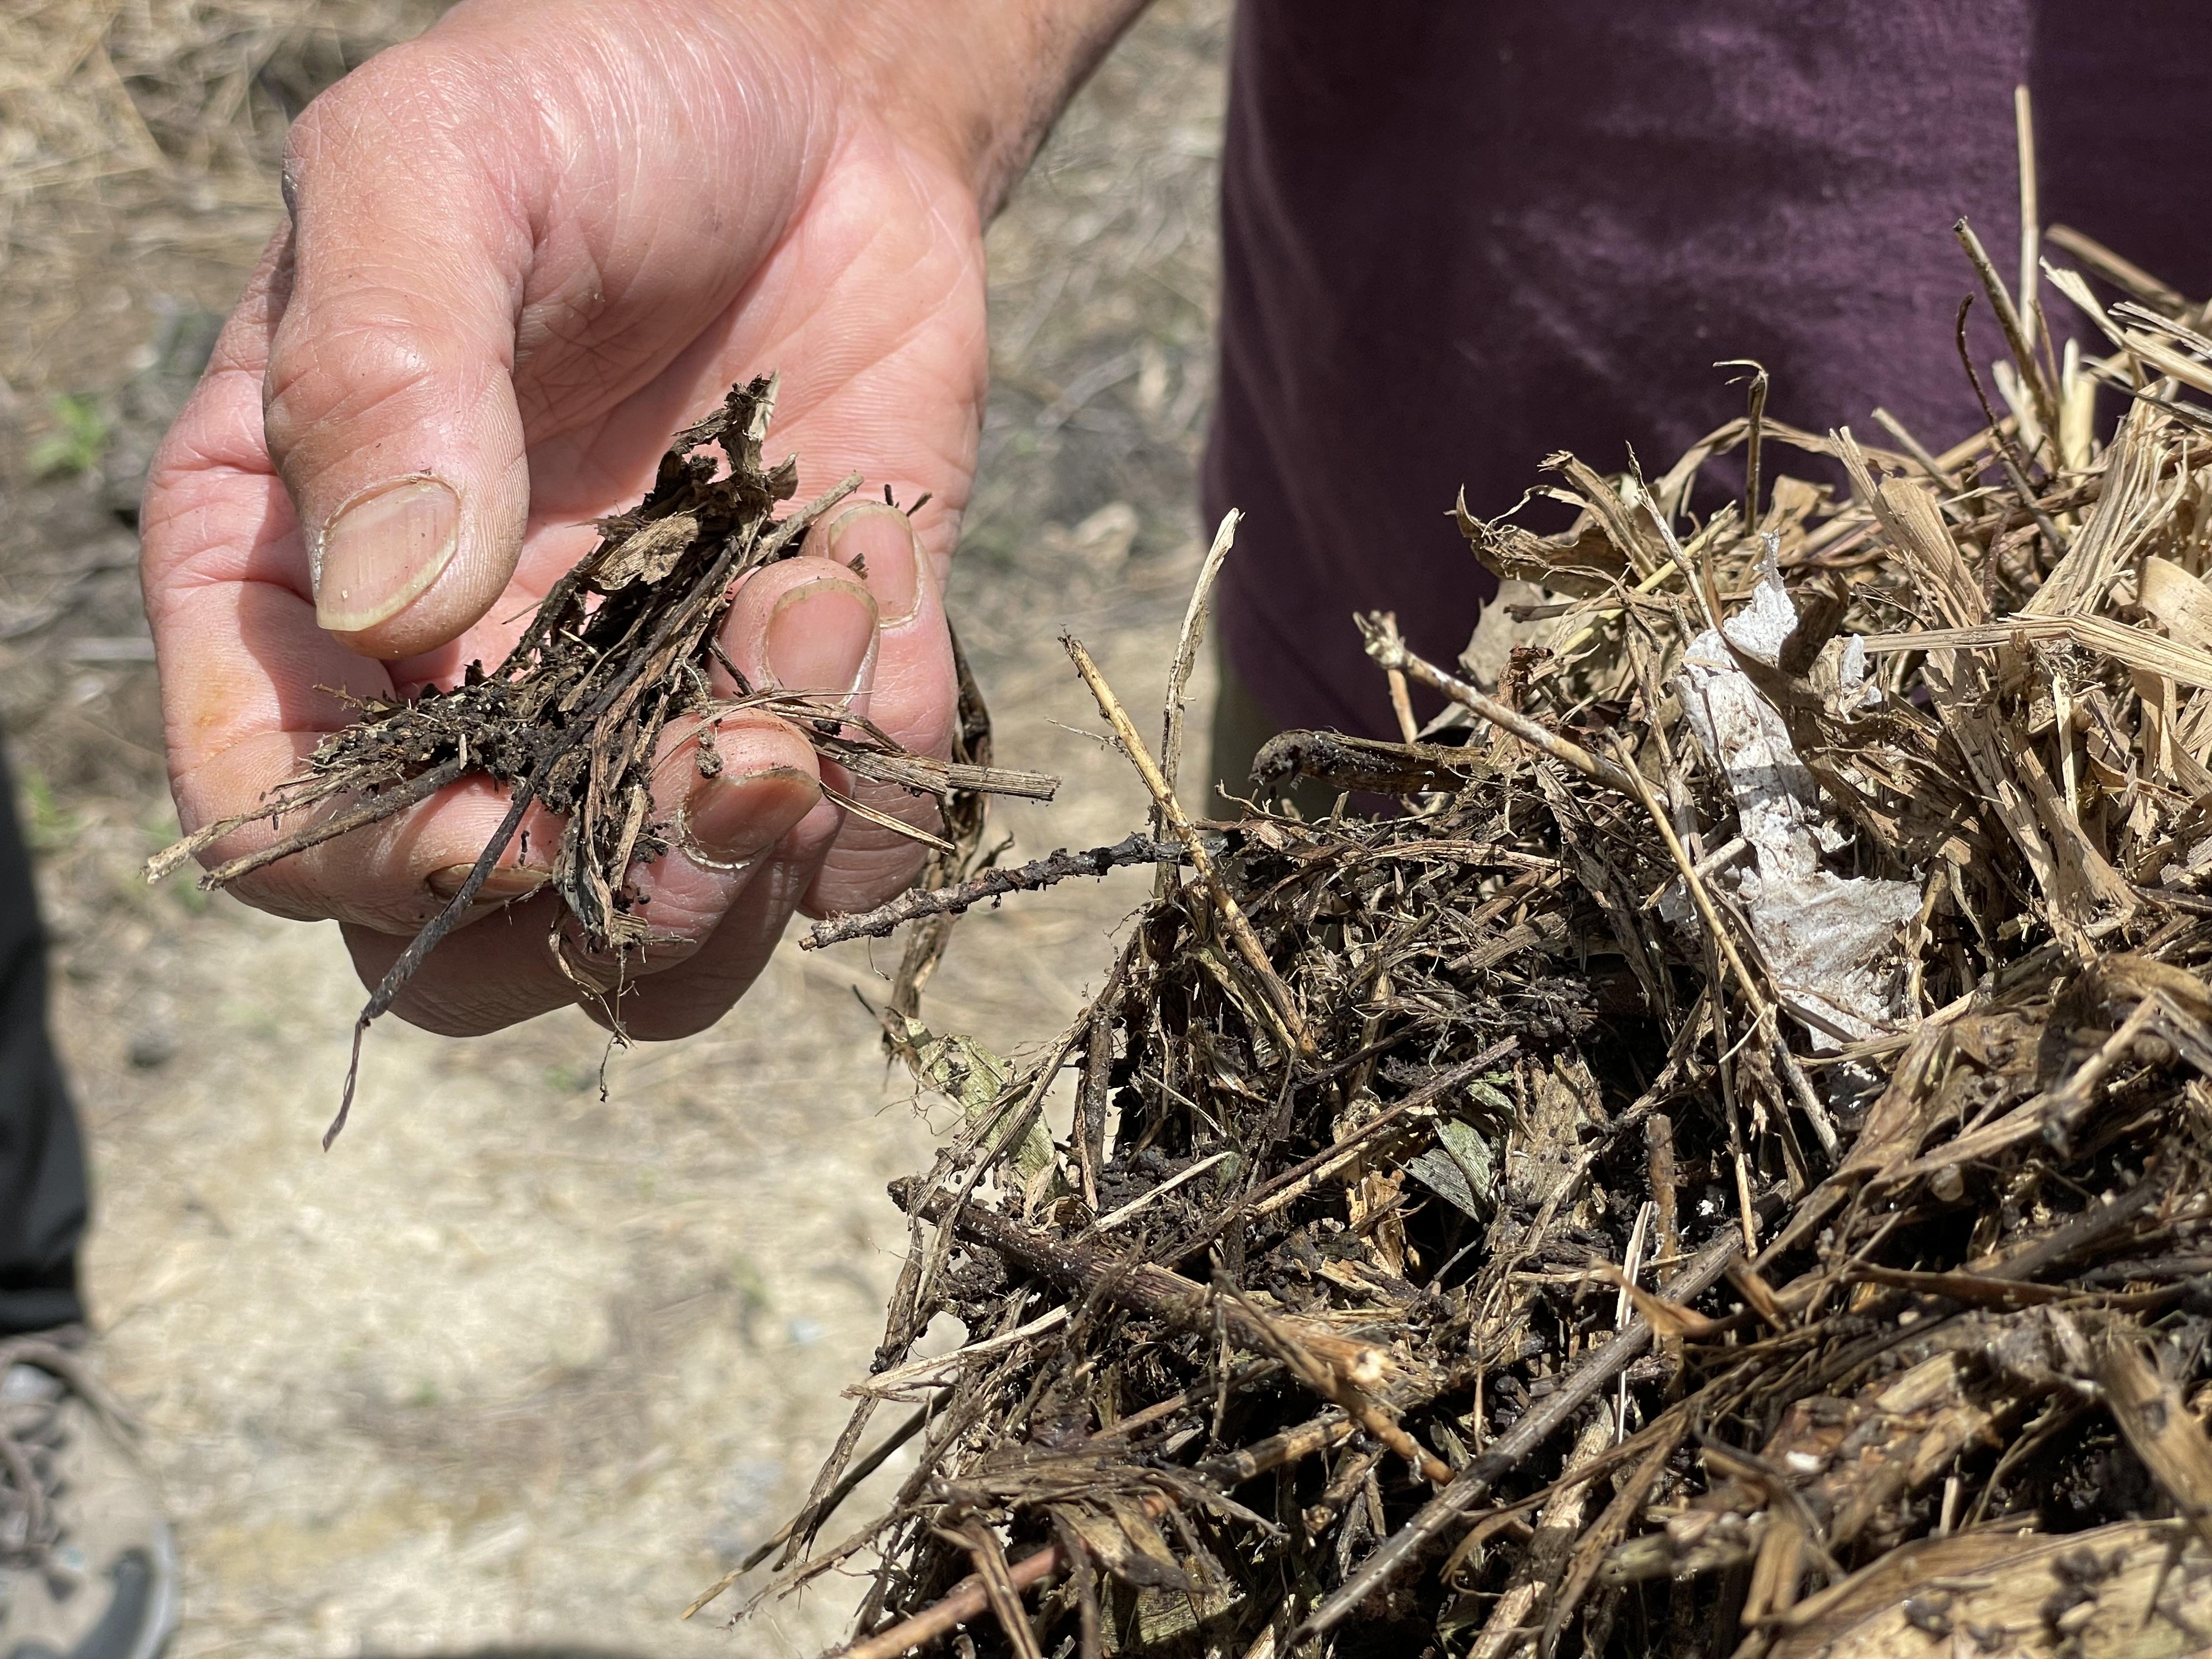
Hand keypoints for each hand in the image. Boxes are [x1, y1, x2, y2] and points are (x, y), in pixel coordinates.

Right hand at [143, 0, 1007, 1038]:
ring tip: (803, 636)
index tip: (506, 824)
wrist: (814, 102)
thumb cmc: (586, 105)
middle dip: (609, 905)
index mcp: (303, 578)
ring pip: (673, 937)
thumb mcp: (435, 170)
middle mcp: (464, 680)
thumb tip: (398, 610)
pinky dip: (882, 769)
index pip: (279, 817)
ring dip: (757, 857)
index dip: (376, 864)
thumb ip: (380, 373)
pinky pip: (849, 839)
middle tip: (714, 771)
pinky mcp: (801, 689)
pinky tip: (867, 590)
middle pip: (482, 936)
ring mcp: (642, 703)